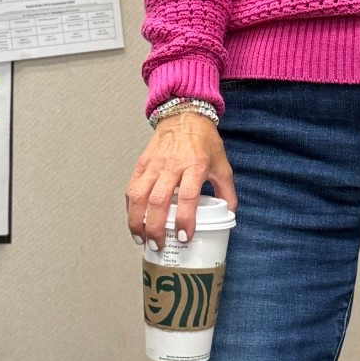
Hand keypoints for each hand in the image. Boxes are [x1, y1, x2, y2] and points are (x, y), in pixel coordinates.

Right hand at [126, 108, 235, 245]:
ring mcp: (154, 164)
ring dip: (137, 220)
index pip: (188, 197)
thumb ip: (227, 192)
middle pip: (159, 200)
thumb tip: (228, 215)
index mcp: (195, 166)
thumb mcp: (222, 165)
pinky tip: (134, 220)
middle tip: (158, 245)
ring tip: (140, 238)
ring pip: (139, 195)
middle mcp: (172, 165)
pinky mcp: (142, 163)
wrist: (184, 115)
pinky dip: (130, 207)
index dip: (185, 220)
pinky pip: (132, 187)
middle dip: (156, 227)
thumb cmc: (203, 141)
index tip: (184, 237)